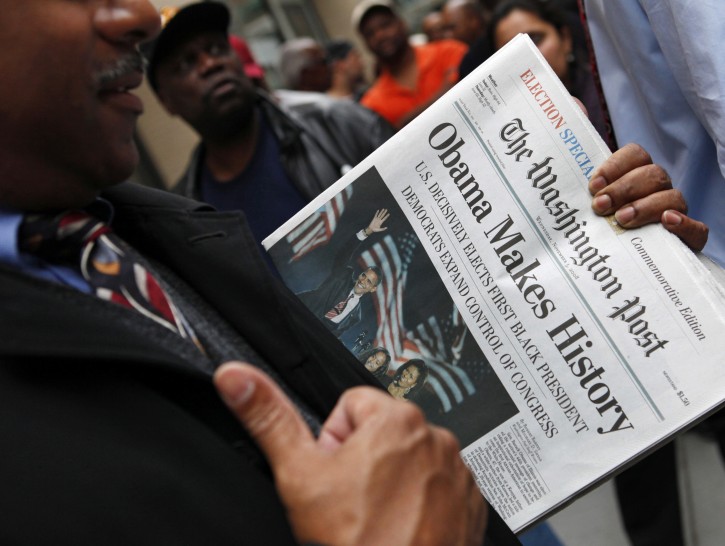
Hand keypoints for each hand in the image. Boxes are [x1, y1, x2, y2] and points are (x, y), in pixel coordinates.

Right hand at [214, 362, 486, 545]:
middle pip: (381, 433)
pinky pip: (437, 490)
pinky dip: (420, 505)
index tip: (334, 474)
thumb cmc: (361, 541)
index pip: (351, 406)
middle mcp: (435, 437)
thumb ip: (269, 419)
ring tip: (378, 517)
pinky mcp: (470, 504)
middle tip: (352, 502)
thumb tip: (236, 377)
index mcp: (396, 418)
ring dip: (393, 482)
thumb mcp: (299, 476)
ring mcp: (457, 472)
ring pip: (409, 462)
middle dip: (363, 462)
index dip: (332, 442)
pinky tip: (403, 528)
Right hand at [366, 208, 389, 235]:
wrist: (371, 229)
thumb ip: (383, 229)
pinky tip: (378, 210)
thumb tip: (386, 227)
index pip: (384, 218)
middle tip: (386, 209)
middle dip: (384, 212)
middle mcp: (379, 220)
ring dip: (381, 211)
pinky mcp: (374, 218)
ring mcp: (377, 219)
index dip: (387, 216)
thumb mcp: (380, 230)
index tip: (389, 214)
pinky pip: (376, 215)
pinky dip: (377, 213)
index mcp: (381, 222)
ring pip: (380, 214)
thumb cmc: (375, 230)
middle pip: (382, 215)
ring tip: (383, 209)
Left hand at [588, 143, 707, 250]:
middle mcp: (659, 190)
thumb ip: (589, 198)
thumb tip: (577, 177)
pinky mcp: (690, 237)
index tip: (594, 185)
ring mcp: (676, 212)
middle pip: (652, 174)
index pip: (635, 155)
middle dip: (623, 189)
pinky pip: (697, 228)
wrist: (629, 269)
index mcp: (637, 177)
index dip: (615, 165)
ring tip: (622, 219)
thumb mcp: (593, 213)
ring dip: (645, 206)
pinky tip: (666, 222)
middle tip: (600, 206)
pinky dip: (684, 223)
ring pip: (672, 197)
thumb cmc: (604, 234)